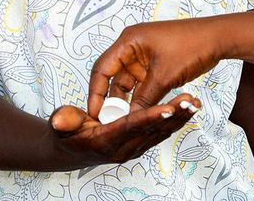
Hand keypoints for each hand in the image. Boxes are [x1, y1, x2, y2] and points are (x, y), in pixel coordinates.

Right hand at [49, 92, 201, 166]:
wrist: (71, 152)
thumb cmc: (67, 134)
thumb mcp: (63, 125)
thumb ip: (65, 121)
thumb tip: (58, 122)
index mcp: (106, 140)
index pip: (130, 126)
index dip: (149, 117)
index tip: (168, 108)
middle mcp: (123, 148)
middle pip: (152, 129)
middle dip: (173, 114)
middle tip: (191, 101)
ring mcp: (133, 148)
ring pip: (160, 132)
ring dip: (178, 117)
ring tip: (194, 101)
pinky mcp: (139, 145)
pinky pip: (159, 132)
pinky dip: (174, 120)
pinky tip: (187, 108)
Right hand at [88, 19, 223, 116]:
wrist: (218, 39)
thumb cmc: (192, 46)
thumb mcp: (165, 76)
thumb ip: (145, 98)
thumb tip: (131, 119)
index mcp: (128, 42)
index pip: (102, 68)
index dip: (96, 91)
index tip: (94, 112)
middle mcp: (132, 48)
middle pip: (113, 77)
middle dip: (111, 99)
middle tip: (108, 122)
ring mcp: (143, 56)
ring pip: (128, 83)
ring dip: (127, 101)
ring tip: (124, 122)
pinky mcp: (154, 64)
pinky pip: (141, 84)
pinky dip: (141, 98)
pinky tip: (140, 114)